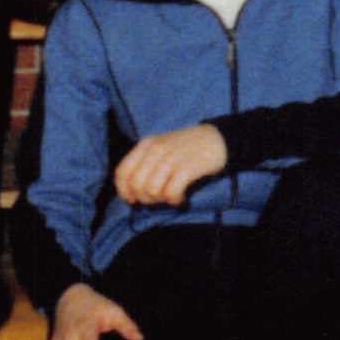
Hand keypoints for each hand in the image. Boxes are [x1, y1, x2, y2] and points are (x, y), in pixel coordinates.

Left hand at [111, 123, 230, 207]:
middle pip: (136, 185)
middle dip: (145, 198)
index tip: (133, 200)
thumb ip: (145, 164)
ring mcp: (171, 158)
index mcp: (146, 145)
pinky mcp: (187, 167)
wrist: (217, 139)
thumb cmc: (186, 149)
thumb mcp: (161, 149)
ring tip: (171, 196)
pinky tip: (181, 198)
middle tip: (158, 198)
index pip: (122, 172)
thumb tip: (132, 192)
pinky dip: (175, 200)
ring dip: (161, 200)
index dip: (124, 191)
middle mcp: (156, 150)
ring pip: (152, 190)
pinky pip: (171, 192)